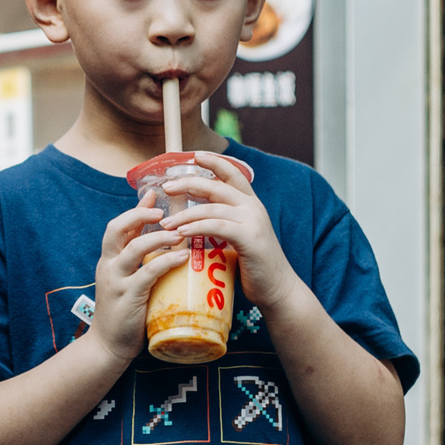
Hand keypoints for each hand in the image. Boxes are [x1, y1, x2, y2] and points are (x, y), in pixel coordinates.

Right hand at [85, 199, 184, 364]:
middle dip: (140, 215)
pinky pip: (148, 272)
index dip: (137, 208)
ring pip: (135, 248)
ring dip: (160, 237)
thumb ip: (141, 263)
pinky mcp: (128, 296)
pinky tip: (182, 257)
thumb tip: (165, 244)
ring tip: (180, 234)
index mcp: (109, 260)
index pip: (118, 226)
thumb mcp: (129, 282)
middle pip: (117, 228)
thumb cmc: (124, 313)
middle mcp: (108, 265)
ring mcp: (117, 280)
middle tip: (164, 211)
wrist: (107, 346)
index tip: (155, 192)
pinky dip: (167, 261)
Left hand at [161, 152, 293, 308]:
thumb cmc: (255, 266)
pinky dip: (196, 227)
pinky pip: (216, 226)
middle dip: (188, 183)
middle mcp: (253, 207)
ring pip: (211, 208)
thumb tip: (195, 218)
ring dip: (184, 214)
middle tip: (167, 187)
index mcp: (251, 204)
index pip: (233, 173)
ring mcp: (252, 221)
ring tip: (165, 222)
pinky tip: (181, 232)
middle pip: (216, 186)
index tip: (195, 155)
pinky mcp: (249, 238)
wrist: (278, 289)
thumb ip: (224, 222)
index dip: (214, 161)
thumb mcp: (240, 236)